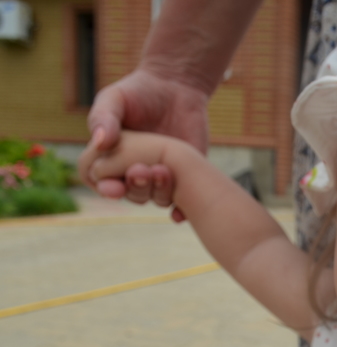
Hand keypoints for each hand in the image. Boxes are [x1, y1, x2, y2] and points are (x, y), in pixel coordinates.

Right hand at [82, 68, 208, 220]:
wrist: (178, 86)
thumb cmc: (139, 91)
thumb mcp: (115, 98)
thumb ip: (104, 117)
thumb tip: (99, 143)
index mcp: (109, 155)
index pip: (97, 179)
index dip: (102, 185)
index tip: (113, 185)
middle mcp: (131, 169)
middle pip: (125, 192)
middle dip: (132, 188)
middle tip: (142, 171)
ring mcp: (157, 175)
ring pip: (152, 198)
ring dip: (156, 193)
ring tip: (164, 172)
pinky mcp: (182, 176)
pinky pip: (179, 201)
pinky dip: (178, 211)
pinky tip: (179, 214)